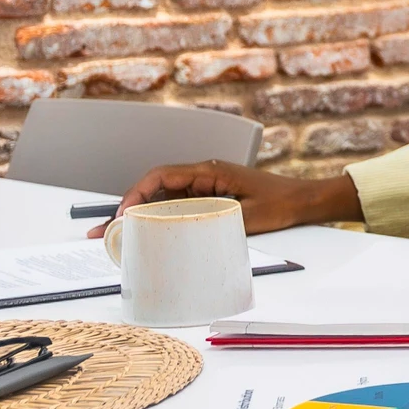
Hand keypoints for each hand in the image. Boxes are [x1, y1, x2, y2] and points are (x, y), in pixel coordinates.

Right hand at [97, 161, 355, 236]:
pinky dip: (159, 219)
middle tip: (103, 232)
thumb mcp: (248, 214)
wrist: (305, 200)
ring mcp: (205, 187)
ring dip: (139, 216)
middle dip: (127, 209)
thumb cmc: (283, 203)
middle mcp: (202, 175)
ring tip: (115, 237)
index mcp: (209, 171)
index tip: (123, 215)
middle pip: (154, 189)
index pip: (161, 176)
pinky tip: (145, 235)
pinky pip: (177, 207)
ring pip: (162, 200)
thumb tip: (181, 229)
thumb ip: (215, 218)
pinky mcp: (210, 198)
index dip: (136, 194)